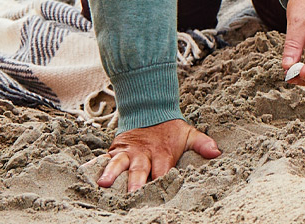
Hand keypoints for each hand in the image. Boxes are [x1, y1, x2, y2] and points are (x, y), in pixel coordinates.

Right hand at [97, 118, 219, 192]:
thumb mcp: (189, 134)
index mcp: (162, 153)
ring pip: (118, 164)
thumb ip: (203, 143)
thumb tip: (217, 152)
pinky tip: (88, 175)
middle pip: (140, 169)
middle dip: (136, 182)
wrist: (150, 110)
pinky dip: (94, 166)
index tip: (161, 192)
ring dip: (112, 173)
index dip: (162, 181)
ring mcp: (126, 153)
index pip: (162, 171)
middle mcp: (142, 154)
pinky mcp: (113, 151)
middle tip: (133, 193)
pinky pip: (102, 159)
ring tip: (104, 183)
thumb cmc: (171, 131)